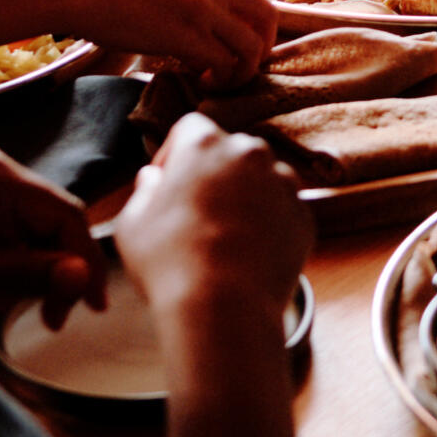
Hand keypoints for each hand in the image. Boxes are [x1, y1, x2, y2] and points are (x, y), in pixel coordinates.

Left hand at [0, 144, 105, 323]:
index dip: (85, 261)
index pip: (66, 214)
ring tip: (32, 313)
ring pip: (35, 232)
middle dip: (63, 269)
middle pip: (54, 222)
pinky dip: (18, 267)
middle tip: (55, 320)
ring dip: (41, 271)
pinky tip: (8, 294)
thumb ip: (25, 272)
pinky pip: (11, 236)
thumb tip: (85, 275)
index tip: (93, 309)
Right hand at [70, 0, 277, 89]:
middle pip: (266, 18)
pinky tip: (203, 82)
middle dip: (261, 50)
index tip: (239, 49)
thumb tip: (207, 35)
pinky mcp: (186, 32)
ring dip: (242, 71)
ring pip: (250, 46)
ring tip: (221, 82)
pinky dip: (221, 79)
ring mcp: (201, 5)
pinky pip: (223, 62)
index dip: (254, 29)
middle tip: (243, 70)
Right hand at [113, 113, 310, 326]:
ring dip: (244, 198)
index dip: (174, 153)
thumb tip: (154, 179)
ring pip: (261, 180)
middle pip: (229, 152)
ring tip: (224, 238)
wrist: (224, 308)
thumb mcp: (133, 223)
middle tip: (195, 214)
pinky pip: (282, 211)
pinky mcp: (303, 216)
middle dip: (213, 175)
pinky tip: (248, 254)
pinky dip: (269, 225)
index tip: (167, 182)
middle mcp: (249, 152)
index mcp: (205, 143)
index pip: (190, 128)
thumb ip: (144, 190)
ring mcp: (283, 183)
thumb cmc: (169, 263)